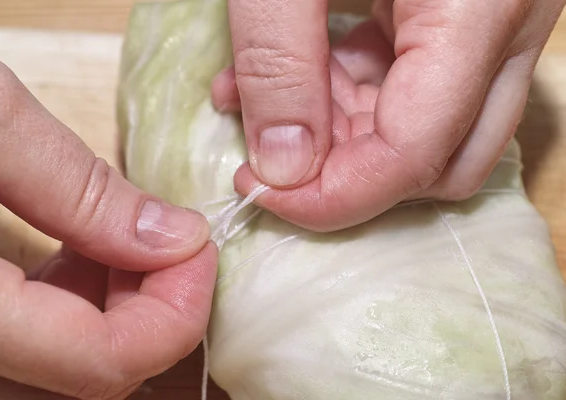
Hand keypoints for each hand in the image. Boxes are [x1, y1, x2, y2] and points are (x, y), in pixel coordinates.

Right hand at [0, 43, 215, 399]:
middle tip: (165, 240)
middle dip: (149, 313)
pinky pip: (19, 348)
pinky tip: (75, 249)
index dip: (176, 312)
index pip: (100, 362)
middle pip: (83, 379)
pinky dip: (68, 308)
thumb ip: (78, 188)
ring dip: (111, 311)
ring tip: (118, 237)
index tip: (197, 245)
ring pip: (53, 372)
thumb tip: (174, 238)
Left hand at [212, 0, 564, 231]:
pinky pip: (423, 85)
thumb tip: (284, 168)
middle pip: (440, 159)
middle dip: (348, 173)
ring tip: (260, 103)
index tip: (259, 189)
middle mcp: (509, 27)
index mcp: (477, 10)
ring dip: (343, 134)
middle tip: (269, 157)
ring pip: (432, 129)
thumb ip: (278, 63)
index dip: (334, 192)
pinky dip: (355, 93)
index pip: (415, 152)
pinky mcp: (467, 14)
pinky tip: (291, 73)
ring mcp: (496, 23)